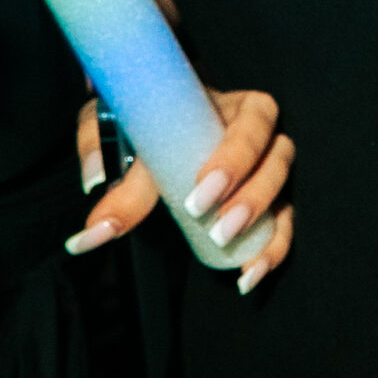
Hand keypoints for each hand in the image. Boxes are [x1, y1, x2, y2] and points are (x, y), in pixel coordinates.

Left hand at [70, 84, 294, 292]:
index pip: (252, 119)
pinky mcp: (268, 195)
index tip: (200, 193)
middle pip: (277, 154)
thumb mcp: (122, 133)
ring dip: (269, 226)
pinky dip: (274, 248)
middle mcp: (256, 130)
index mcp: (228, 102)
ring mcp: (264, 163)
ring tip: (242, 264)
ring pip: (285, 188)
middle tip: (218, 229)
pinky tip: (251, 275)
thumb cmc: (141, 118)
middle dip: (252, 195)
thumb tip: (92, 232)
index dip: (235, 156)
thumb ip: (107, 173)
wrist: (147, 122)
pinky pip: (285, 219)